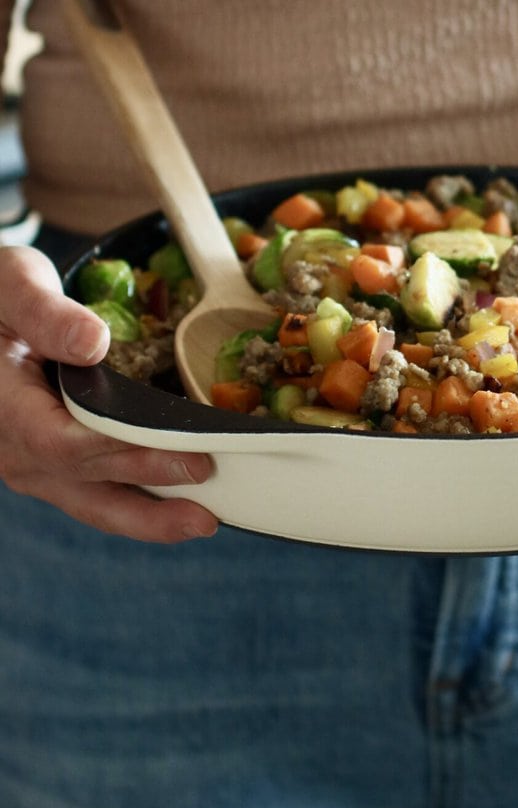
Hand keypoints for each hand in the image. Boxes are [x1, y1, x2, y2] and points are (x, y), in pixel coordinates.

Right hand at [0, 245, 216, 541]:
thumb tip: (93, 342)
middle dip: (147, 478)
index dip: (114, 446)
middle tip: (207, 472)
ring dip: (147, 517)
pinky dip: (137, 502)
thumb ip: (47, 314)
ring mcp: (30, 464)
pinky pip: (93, 494)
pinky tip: (180, 506)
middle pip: (82, 478)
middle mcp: (11, 448)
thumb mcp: (14, 286)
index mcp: (2, 405)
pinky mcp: (50, 466)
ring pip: (89, 502)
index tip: (170, 441)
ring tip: (203, 521)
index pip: (58, 441)